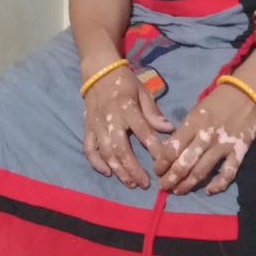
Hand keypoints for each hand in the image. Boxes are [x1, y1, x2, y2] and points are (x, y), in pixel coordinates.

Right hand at [83, 66, 172, 188]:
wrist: (99, 72)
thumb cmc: (126, 83)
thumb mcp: (143, 92)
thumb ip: (153, 113)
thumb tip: (168, 129)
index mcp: (127, 107)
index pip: (143, 131)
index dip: (153, 148)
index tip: (163, 162)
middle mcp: (110, 118)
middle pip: (121, 149)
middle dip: (133, 169)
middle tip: (144, 183)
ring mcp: (96, 124)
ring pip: (105, 152)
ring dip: (118, 170)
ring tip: (131, 182)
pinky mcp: (87, 128)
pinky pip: (89, 149)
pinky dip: (96, 163)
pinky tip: (107, 172)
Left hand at [154, 84, 255, 195]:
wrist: (246, 93)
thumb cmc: (217, 101)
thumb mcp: (196, 110)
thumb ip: (184, 130)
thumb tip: (168, 150)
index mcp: (193, 122)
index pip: (172, 148)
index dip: (162, 163)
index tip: (157, 171)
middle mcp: (206, 135)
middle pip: (185, 163)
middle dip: (171, 178)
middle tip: (164, 187)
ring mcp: (223, 144)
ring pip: (202, 171)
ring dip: (188, 184)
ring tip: (178, 191)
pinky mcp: (239, 151)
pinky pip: (228, 173)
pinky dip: (219, 184)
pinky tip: (210, 191)